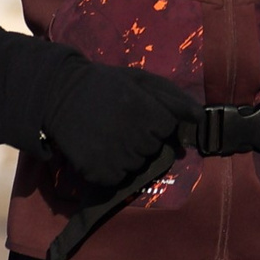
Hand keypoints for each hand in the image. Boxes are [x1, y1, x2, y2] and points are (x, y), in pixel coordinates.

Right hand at [40, 62, 199, 191]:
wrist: (58, 94)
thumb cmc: (104, 85)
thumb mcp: (139, 81)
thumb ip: (173, 97)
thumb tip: (201, 117)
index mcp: (143, 110)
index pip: (166, 129)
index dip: (154, 121)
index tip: (136, 112)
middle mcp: (131, 135)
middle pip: (153, 149)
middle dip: (141, 138)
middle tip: (119, 122)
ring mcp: (114, 156)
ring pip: (136, 166)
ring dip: (126, 154)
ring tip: (107, 135)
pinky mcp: (97, 172)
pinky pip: (116, 178)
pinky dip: (109, 168)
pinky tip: (98, 148)